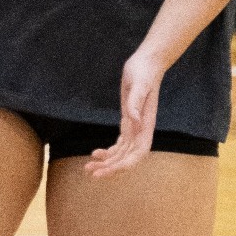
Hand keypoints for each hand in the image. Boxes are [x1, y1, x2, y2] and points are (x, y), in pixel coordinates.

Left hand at [84, 48, 167, 177]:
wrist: (147, 63)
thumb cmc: (144, 72)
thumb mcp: (139, 84)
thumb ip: (136, 103)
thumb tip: (134, 121)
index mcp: (146, 125)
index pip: (138, 153)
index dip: (124, 165)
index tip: (108, 169)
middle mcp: (141, 130)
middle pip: (127, 158)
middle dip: (111, 168)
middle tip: (91, 173)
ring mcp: (135, 128)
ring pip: (121, 154)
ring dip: (107, 163)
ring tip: (88, 167)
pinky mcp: (128, 122)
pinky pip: (119, 144)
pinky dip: (108, 152)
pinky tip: (95, 153)